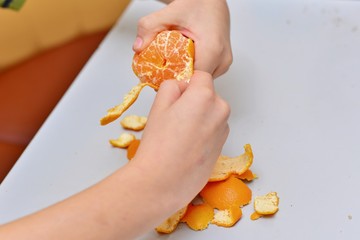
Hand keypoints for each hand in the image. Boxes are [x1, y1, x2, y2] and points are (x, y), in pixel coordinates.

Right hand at [132, 71, 229, 209]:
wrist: (164, 181)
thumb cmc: (159, 144)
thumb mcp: (158, 105)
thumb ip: (172, 86)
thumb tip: (183, 86)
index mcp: (205, 95)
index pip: (201, 76)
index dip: (187, 84)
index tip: (176, 97)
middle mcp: (221, 110)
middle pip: (208, 94)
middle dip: (194, 101)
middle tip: (174, 119)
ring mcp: (224, 129)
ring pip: (211, 112)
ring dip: (200, 116)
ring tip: (180, 135)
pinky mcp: (223, 145)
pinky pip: (214, 128)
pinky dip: (204, 132)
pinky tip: (188, 146)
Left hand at [133, 0, 232, 77]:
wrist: (212, 0)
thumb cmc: (197, 4)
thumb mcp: (170, 13)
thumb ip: (150, 27)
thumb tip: (137, 48)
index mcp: (212, 50)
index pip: (189, 79)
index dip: (172, 80)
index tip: (157, 76)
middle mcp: (221, 60)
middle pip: (193, 81)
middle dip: (175, 77)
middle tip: (160, 70)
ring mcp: (223, 64)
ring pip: (198, 80)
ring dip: (184, 74)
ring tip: (172, 64)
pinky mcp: (222, 64)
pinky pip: (204, 74)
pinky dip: (192, 70)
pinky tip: (183, 61)